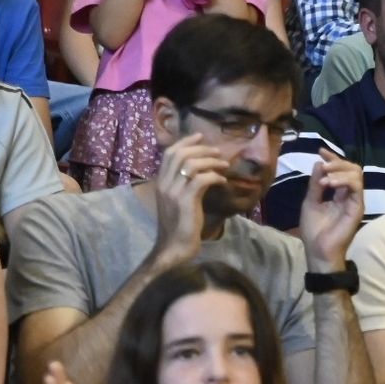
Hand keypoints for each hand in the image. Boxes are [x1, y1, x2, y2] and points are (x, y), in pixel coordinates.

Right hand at [152, 136, 227, 264]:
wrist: (174, 247)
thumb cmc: (179, 224)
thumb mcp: (178, 199)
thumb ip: (182, 182)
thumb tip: (200, 166)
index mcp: (160, 182)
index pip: (169, 153)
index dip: (185, 142)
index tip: (200, 136)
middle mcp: (164, 184)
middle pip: (180, 154)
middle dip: (202, 149)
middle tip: (218, 152)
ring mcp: (174, 193)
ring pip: (192, 164)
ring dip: (212, 161)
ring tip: (225, 166)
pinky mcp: (186, 201)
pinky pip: (202, 179)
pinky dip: (215, 176)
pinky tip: (222, 181)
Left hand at [299, 156, 364, 269]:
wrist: (318, 251)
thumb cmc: (314, 230)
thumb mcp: (310, 202)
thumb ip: (315, 184)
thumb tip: (320, 163)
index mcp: (339, 193)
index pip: (341, 171)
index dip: (333, 159)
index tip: (321, 151)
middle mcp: (349, 194)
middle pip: (352, 168)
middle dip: (338, 162)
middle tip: (324, 164)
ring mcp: (355, 200)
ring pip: (356, 174)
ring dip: (340, 170)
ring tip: (325, 177)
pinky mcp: (358, 207)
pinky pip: (356, 187)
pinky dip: (343, 181)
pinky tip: (329, 184)